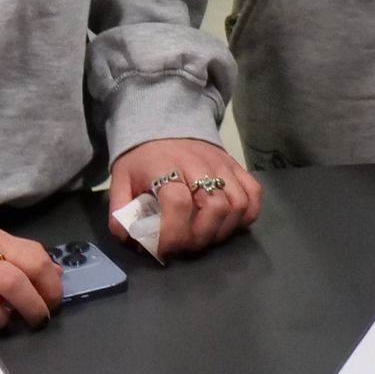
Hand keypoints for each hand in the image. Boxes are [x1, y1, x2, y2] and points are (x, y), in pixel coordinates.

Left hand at [109, 136, 259, 261]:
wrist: (164, 124)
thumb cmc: (143, 159)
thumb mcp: (121, 180)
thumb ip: (120, 212)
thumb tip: (131, 240)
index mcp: (166, 168)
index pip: (178, 204)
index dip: (173, 233)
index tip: (163, 249)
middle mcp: (199, 165)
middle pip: (215, 208)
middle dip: (199, 238)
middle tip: (184, 246)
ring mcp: (223, 165)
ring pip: (237, 204)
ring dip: (222, 230)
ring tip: (204, 237)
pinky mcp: (237, 167)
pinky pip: (254, 194)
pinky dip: (247, 215)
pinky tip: (228, 224)